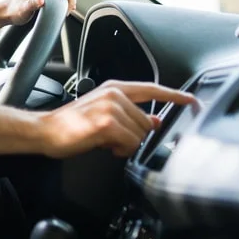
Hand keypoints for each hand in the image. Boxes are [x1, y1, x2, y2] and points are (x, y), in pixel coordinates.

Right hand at [36, 80, 198, 157]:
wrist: (45, 130)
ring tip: (107, 142)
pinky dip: (121, 150)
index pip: (152, 89)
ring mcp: (111, 108)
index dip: (175, 95)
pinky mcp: (107, 124)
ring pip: (140, 134)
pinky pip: (130, 143)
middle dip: (136, 137)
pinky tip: (106, 146)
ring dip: (127, 145)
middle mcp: (115, 95)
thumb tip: (154, 120)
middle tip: (114, 141)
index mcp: (114, 89)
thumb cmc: (70, 125)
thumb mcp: (103, 114)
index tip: (192, 100)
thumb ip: (130, 115)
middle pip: (147, 122)